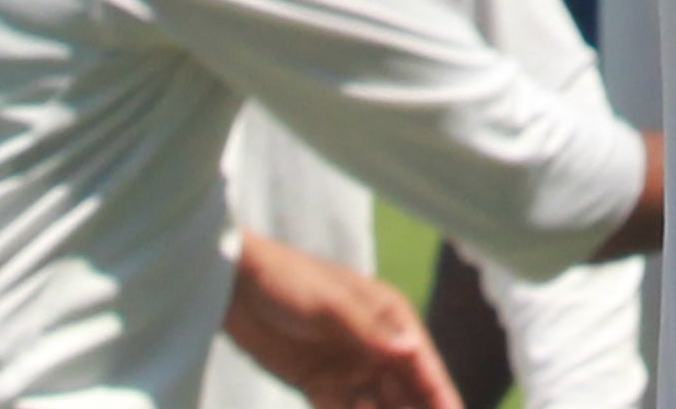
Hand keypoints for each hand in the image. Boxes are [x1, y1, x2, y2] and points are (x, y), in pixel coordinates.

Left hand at [219, 230, 459, 408]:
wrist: (232, 284)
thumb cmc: (286, 279)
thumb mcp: (330, 305)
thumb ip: (369, 331)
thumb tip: (411, 351)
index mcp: (389, 317)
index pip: (424, 367)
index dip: (443, 399)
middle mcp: (377, 345)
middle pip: (408, 394)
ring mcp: (350, 367)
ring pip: (382, 407)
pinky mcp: (321, 385)